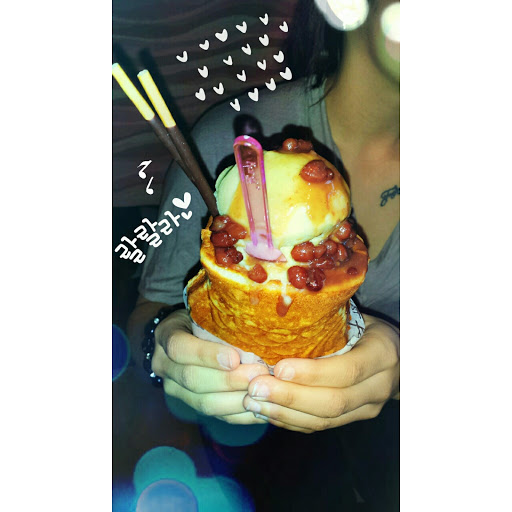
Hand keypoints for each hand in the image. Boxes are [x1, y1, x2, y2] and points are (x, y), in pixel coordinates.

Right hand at [152, 309, 268, 424]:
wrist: (187, 335)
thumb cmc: (203, 318)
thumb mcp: (205, 311)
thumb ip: (221, 320)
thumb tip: (258, 327)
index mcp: (166, 336)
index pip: (179, 348)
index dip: (206, 355)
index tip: (234, 358)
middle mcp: (165, 366)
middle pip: (193, 380)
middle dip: (228, 380)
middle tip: (258, 374)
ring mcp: (176, 389)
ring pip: (204, 403)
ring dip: (236, 400)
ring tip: (262, 391)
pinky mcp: (192, 406)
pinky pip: (217, 416)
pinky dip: (240, 415)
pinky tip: (260, 407)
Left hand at [242, 314, 399, 432]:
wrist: (401, 359)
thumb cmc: (370, 329)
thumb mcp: (359, 317)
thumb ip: (331, 320)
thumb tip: (285, 306)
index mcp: (382, 354)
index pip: (347, 370)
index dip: (312, 373)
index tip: (278, 367)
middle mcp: (379, 386)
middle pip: (333, 402)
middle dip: (290, 397)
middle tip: (255, 389)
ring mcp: (368, 408)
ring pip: (325, 421)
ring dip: (285, 414)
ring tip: (252, 404)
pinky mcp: (354, 419)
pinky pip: (321, 427)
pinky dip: (291, 422)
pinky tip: (267, 413)